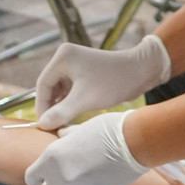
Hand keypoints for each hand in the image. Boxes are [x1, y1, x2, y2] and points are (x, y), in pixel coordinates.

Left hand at [24, 112, 148, 184]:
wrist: (133, 142)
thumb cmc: (105, 128)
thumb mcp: (79, 128)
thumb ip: (66, 137)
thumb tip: (61, 136)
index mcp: (51, 158)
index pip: (31, 177)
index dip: (36, 177)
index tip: (41, 175)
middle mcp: (60, 178)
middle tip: (54, 184)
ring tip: (74, 182)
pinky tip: (90, 184)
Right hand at [35, 35, 170, 130]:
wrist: (142, 71)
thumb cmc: (113, 82)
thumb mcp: (85, 99)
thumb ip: (62, 112)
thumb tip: (42, 124)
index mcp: (63, 57)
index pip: (43, 84)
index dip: (42, 106)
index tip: (44, 125)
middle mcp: (66, 57)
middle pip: (50, 86)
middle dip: (50, 106)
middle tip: (52, 126)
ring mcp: (75, 64)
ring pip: (59, 89)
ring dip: (60, 106)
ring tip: (61, 124)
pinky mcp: (84, 71)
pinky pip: (70, 89)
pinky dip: (69, 102)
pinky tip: (70, 116)